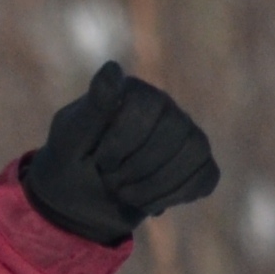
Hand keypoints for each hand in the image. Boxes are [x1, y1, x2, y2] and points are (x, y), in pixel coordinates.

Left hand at [24, 61, 219, 243]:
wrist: (77, 205)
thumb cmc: (69, 166)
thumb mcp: (70, 140)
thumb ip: (93, 107)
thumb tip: (112, 68)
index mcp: (133, 93)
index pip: (148, 106)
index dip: (123, 142)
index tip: (100, 161)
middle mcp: (164, 107)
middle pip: (176, 130)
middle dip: (138, 168)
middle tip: (110, 181)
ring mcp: (184, 134)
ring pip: (195, 151)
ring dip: (153, 187)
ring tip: (125, 193)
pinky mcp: (195, 164)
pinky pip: (206, 176)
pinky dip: (174, 195)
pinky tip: (148, 201)